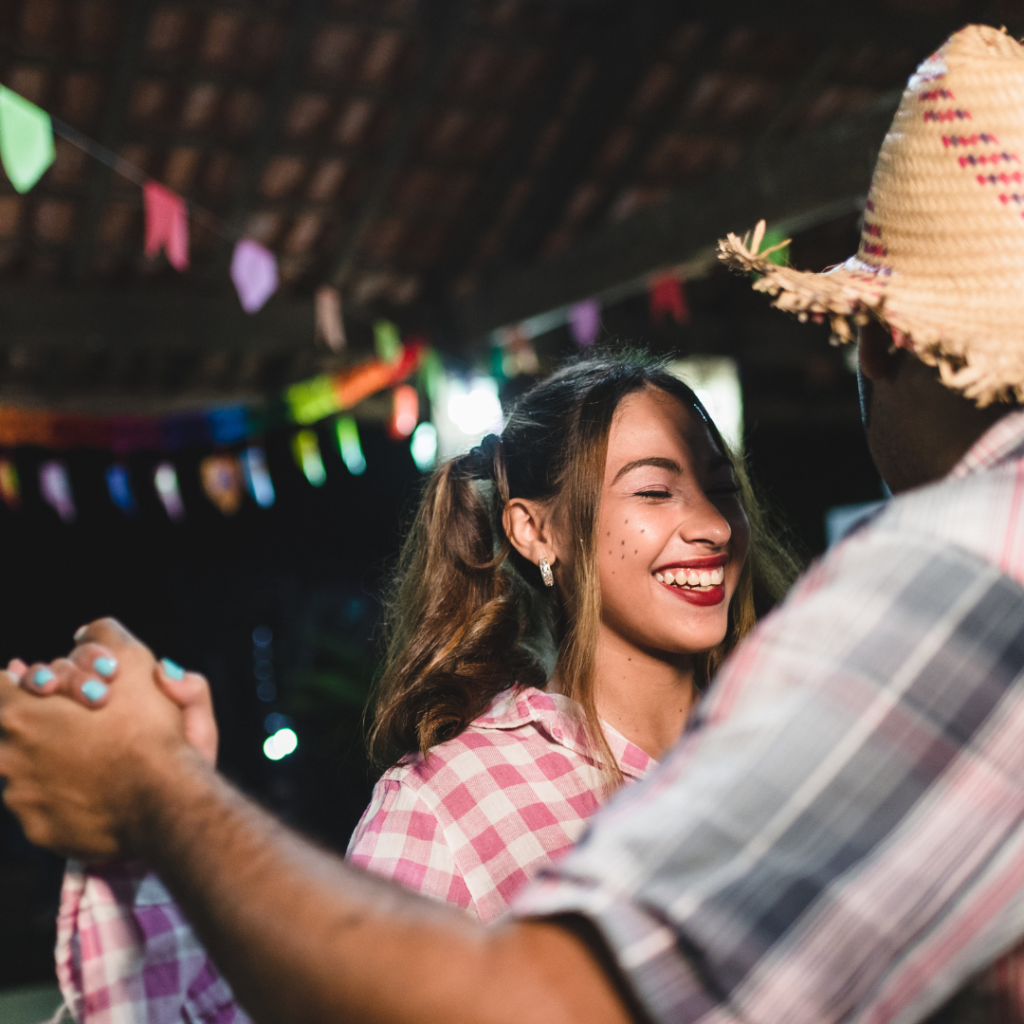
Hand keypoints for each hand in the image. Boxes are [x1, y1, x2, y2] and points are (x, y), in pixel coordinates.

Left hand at [0, 618, 203, 860]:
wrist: (164, 802)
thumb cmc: (148, 730)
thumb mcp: (134, 660)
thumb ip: (104, 635)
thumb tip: (82, 633)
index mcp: (20, 713)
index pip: (1, 686)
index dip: (21, 678)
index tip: (41, 682)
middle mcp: (9, 756)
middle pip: (10, 729)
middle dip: (40, 720)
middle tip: (78, 719)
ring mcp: (21, 797)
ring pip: (24, 768)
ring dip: (49, 759)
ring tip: (94, 757)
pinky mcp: (40, 830)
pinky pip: (42, 805)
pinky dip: (61, 794)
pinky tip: (94, 788)